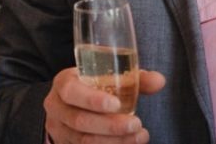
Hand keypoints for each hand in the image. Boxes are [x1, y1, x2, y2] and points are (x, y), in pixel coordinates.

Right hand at [43, 67, 165, 143]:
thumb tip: (159, 80)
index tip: (116, 104)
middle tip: (136, 124)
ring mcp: (59, 129)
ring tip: (139, 135)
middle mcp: (56, 107)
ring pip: (84, 140)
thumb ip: (134, 79)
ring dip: (115, 141)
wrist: (72, 104)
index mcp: (63, 84)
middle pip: (79, 120)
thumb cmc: (93, 88)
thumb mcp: (107, 78)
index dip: (91, 99)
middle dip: (111, 125)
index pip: (70, 91)